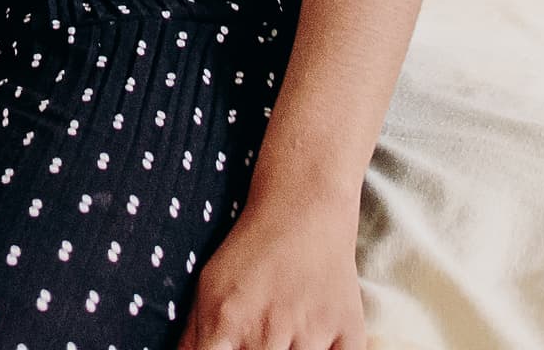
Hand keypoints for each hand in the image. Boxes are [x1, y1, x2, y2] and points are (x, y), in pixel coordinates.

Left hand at [180, 201, 367, 349]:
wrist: (305, 209)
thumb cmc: (252, 251)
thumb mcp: (210, 285)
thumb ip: (194, 336)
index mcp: (228, 322)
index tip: (230, 349)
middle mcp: (269, 331)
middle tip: (261, 339)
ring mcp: (312, 334)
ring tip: (285, 338)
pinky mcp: (349, 334)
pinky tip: (316, 344)